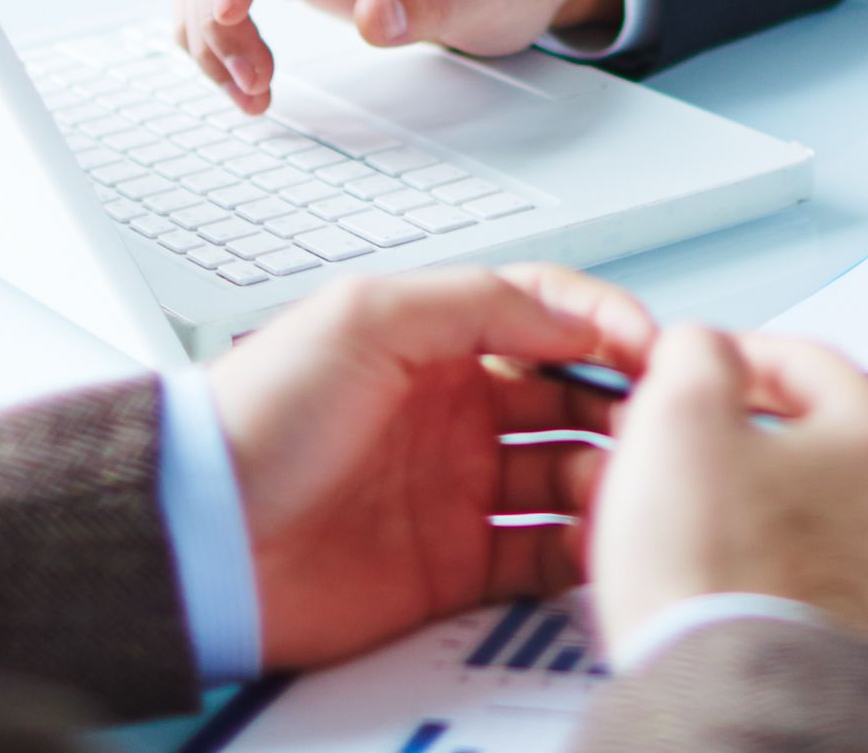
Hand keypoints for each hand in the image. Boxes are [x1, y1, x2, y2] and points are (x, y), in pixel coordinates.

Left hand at [206, 263, 655, 669]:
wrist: (203, 535)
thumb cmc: (256, 417)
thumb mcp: (363, 317)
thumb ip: (475, 300)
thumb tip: (569, 309)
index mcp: (436, 342)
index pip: (547, 318)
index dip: (604, 327)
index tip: (651, 347)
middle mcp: (456, 411)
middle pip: (574, 400)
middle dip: (625, 408)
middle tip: (664, 425)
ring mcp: (459, 490)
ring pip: (570, 479)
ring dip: (612, 480)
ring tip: (637, 488)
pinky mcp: (454, 567)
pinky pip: (541, 559)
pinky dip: (581, 554)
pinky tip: (603, 546)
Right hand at [589, 325, 867, 673]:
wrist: (745, 707)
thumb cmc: (723, 581)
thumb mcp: (680, 417)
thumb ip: (697, 354)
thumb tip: (703, 348)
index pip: (804, 361)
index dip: (728, 358)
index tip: (689, 376)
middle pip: (817, 447)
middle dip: (740, 447)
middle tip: (680, 462)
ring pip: (821, 526)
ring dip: (760, 520)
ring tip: (694, 540)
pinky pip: (824, 597)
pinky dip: (778, 587)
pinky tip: (728, 599)